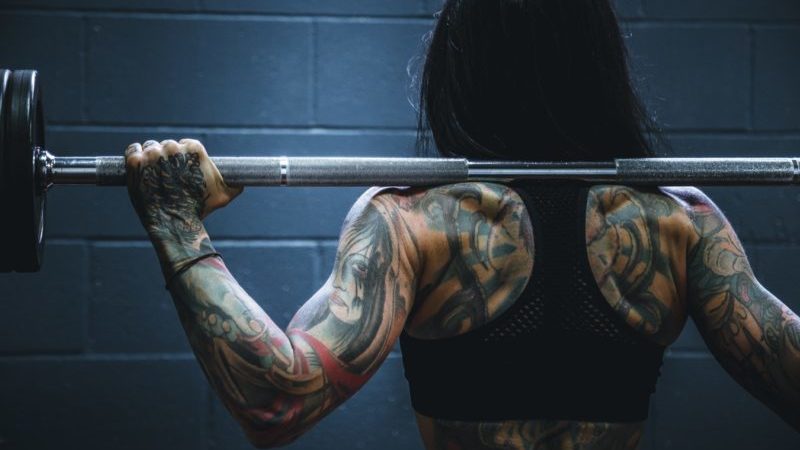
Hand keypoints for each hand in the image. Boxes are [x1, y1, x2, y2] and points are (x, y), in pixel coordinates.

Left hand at [125, 139, 242, 240]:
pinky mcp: (135, 163)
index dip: (183, 155)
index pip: (185, 144)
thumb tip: (242, 182)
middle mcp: (173, 148)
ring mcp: (153, 154)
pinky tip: (139, 166)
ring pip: (150, 147)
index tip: (180, 167)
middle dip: (167, 157)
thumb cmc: (199, 208)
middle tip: (167, 174)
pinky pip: (132, 150)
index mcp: (194, 149)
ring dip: (150, 157)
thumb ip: (234, 184)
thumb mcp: (223, 195)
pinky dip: (134, 156)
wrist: (174, 222)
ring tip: (153, 174)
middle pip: (167, 145)